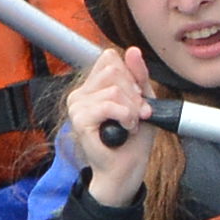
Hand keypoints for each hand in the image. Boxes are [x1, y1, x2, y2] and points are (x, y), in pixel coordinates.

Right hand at [61, 48, 157, 203]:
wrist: (127, 168)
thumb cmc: (133, 139)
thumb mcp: (143, 100)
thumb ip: (138, 75)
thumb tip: (132, 50)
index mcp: (93, 86)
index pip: (110, 59)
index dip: (130, 75)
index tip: (137, 97)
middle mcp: (81, 93)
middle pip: (114, 71)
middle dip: (134, 94)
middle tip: (137, 114)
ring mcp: (77, 106)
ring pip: (114, 89)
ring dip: (132, 110)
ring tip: (131, 124)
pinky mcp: (80, 120)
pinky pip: (109, 105)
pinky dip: (126, 117)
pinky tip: (126, 128)